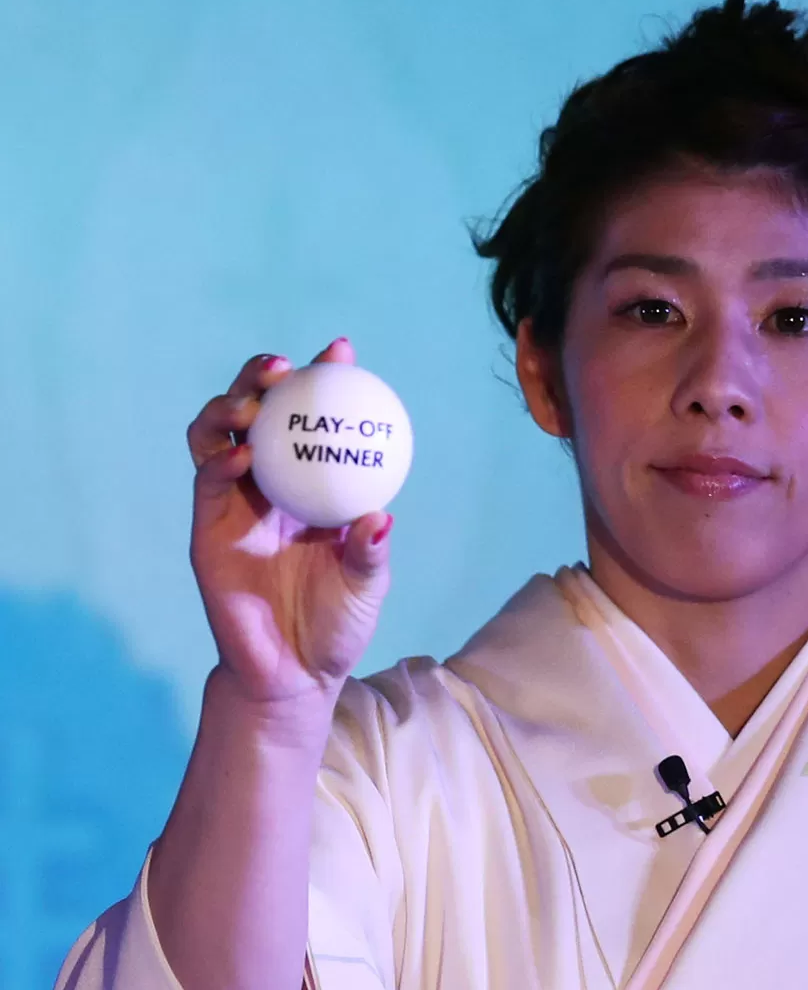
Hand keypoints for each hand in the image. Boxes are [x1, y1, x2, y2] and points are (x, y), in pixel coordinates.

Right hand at [186, 338, 393, 708]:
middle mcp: (270, 485)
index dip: (322, 380)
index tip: (340, 351)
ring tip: (256, 397)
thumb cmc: (338, 624)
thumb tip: (382, 518)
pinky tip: (242, 454)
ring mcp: (234, 505)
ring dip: (231, 406)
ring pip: (217, 436)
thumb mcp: (368, 584)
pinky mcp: (206, 531)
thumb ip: (372, 550)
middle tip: (286, 365)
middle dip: (263, 377)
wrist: (295, 675)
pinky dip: (221, 461)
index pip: (313, 421)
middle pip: (256, 413)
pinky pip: (207, 483)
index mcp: (313, 486)